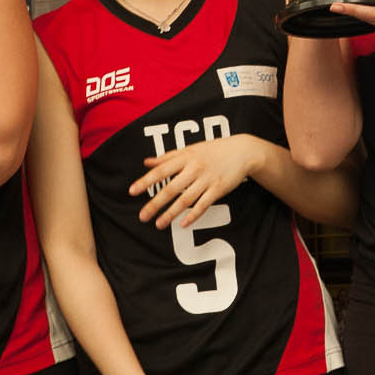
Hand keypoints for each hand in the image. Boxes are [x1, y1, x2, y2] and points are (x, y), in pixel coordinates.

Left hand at [132, 135, 259, 228]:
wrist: (242, 151)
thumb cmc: (213, 150)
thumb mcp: (190, 149)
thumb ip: (168, 157)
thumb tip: (146, 162)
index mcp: (185, 157)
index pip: (161, 170)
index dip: (146, 181)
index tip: (132, 192)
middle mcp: (195, 168)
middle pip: (171, 188)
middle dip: (155, 204)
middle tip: (142, 217)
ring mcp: (207, 179)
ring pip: (185, 199)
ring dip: (170, 213)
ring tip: (158, 224)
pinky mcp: (219, 189)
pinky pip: (203, 204)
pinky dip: (192, 215)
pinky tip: (182, 224)